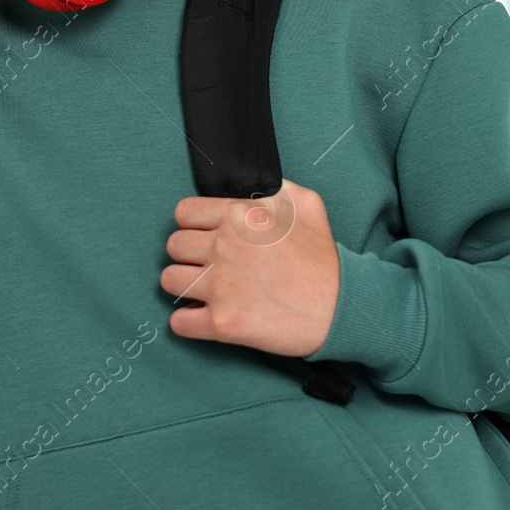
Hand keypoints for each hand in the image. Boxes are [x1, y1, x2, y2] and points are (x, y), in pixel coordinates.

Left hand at [161, 178, 340, 357]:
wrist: (340, 307)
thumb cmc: (323, 257)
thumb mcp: (307, 204)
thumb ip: (274, 188)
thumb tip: (255, 187)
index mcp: (240, 216)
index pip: (183, 213)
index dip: (192, 224)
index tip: (204, 235)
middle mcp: (224, 247)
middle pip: (173, 246)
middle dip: (188, 254)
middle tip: (207, 263)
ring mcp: (220, 286)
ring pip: (169, 281)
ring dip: (184, 285)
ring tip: (203, 289)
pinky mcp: (222, 322)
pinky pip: (179, 322)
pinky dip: (188, 321)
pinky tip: (203, 316)